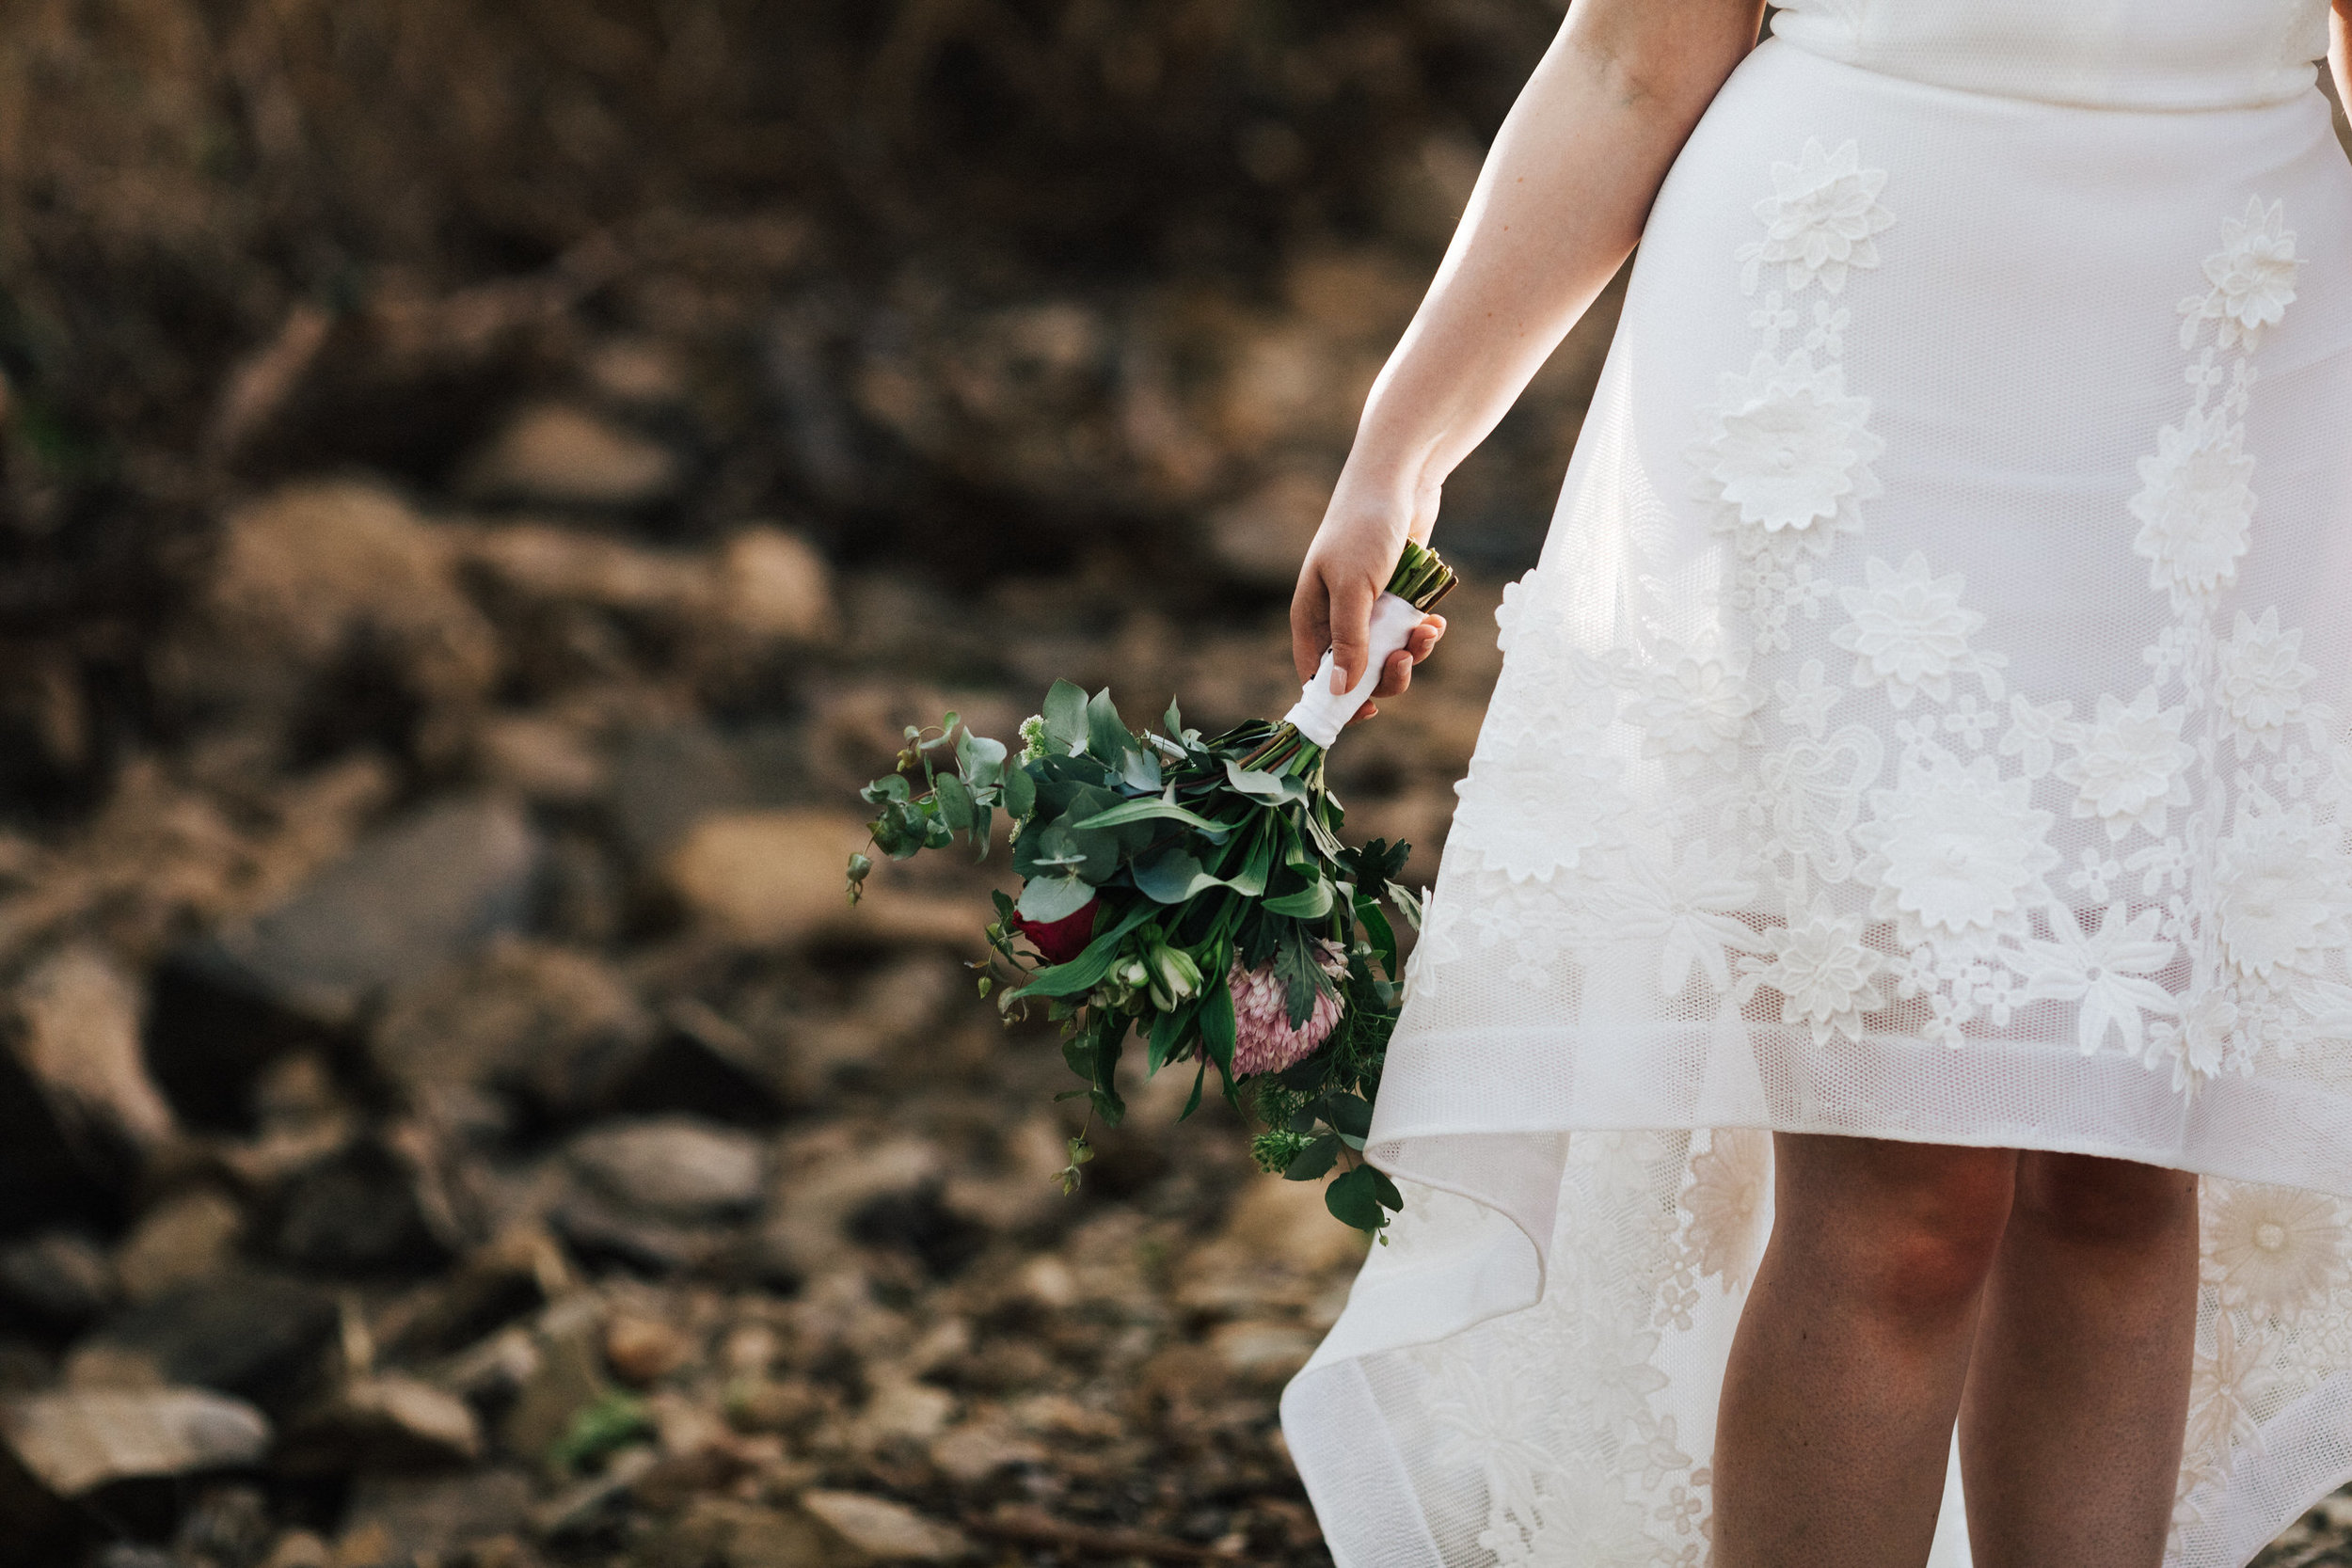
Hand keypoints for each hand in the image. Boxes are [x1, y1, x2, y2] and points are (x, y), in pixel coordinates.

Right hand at [1291, 477, 1447, 726]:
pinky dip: (1424, 633)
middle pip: (1358, 671)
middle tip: (1406, 657)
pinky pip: (1409, 631)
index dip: (1338, 700)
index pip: (1316, 674)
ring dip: (1413, 652)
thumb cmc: (1364, 528)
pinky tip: (1436, 620)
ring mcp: (1368, 607)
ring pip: (1389, 654)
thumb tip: (1338, 692)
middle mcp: (1336, 616)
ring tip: (1428, 631)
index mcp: (1311, 616)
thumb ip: (1349, 641)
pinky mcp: (1397, 596)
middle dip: (1387, 672)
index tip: (1368, 712)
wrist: (1399, 479)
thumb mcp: (1354, 589)